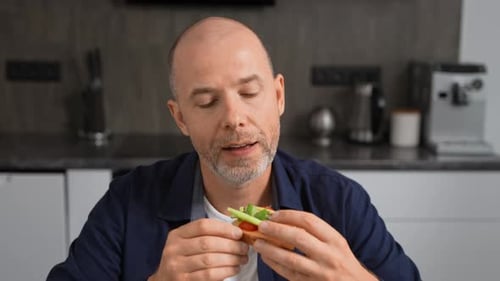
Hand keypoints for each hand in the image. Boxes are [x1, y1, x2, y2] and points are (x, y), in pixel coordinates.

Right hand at [148, 218, 248, 280]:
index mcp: (177, 234)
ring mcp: (177, 266)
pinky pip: (209, 275)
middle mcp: (174, 249)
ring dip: (231, 259)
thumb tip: (237, 232)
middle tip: (245, 248)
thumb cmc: (185, 259)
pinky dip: (225, 271)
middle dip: (231, 245)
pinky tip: (234, 269)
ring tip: (242, 259)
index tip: (239, 233)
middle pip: (208, 243)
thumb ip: (208, 236)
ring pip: (210, 260)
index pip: (203, 225)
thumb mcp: (189, 243)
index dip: (224, 228)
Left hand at [253, 210, 377, 280]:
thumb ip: (315, 233)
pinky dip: (274, 264)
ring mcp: (319, 272)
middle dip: (276, 230)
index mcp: (335, 240)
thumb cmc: (343, 263)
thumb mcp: (336, 244)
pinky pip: (288, 273)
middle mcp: (328, 255)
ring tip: (258, 243)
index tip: (274, 214)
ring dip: (270, 249)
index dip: (288, 215)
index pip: (309, 221)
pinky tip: (266, 257)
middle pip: (298, 237)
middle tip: (262, 226)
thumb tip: (284, 221)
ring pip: (290, 258)